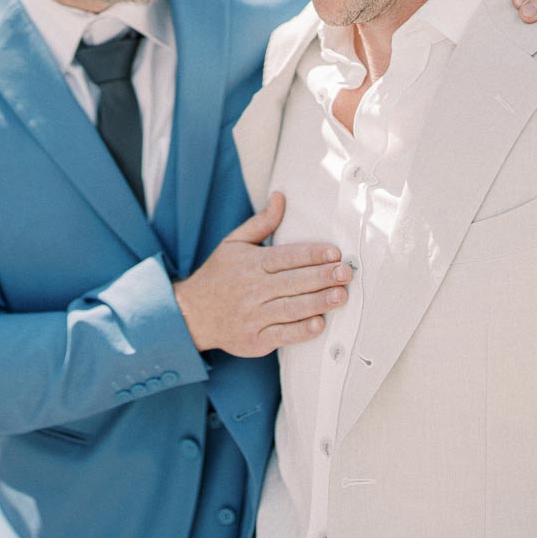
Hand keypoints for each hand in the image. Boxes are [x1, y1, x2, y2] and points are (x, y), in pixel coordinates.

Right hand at [173, 193, 349, 357]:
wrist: (191, 314)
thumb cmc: (218, 276)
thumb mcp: (233, 243)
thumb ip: (261, 223)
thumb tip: (280, 197)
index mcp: (251, 264)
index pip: (286, 257)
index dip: (312, 254)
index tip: (334, 252)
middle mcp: (252, 289)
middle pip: (293, 281)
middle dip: (322, 276)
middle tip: (345, 272)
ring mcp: (253, 316)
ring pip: (291, 308)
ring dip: (319, 302)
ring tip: (341, 295)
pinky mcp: (254, 339)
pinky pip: (282, 334)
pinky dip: (301, 330)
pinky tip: (318, 323)